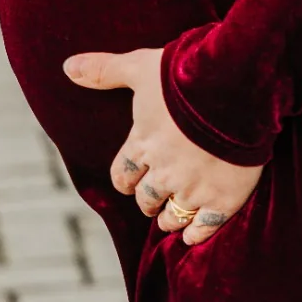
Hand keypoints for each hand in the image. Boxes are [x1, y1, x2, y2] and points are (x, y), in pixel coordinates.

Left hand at [63, 46, 263, 245]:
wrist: (233, 88)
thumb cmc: (184, 74)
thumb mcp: (140, 66)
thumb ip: (104, 70)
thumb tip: (67, 66)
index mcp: (142, 144)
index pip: (123, 175)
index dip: (126, 180)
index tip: (131, 182)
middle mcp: (163, 172)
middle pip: (147, 198)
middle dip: (148, 200)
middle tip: (153, 200)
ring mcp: (193, 187)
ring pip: (173, 215)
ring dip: (170, 219)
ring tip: (171, 220)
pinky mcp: (223, 197)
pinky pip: (205, 226)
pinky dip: (197, 233)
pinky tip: (193, 234)